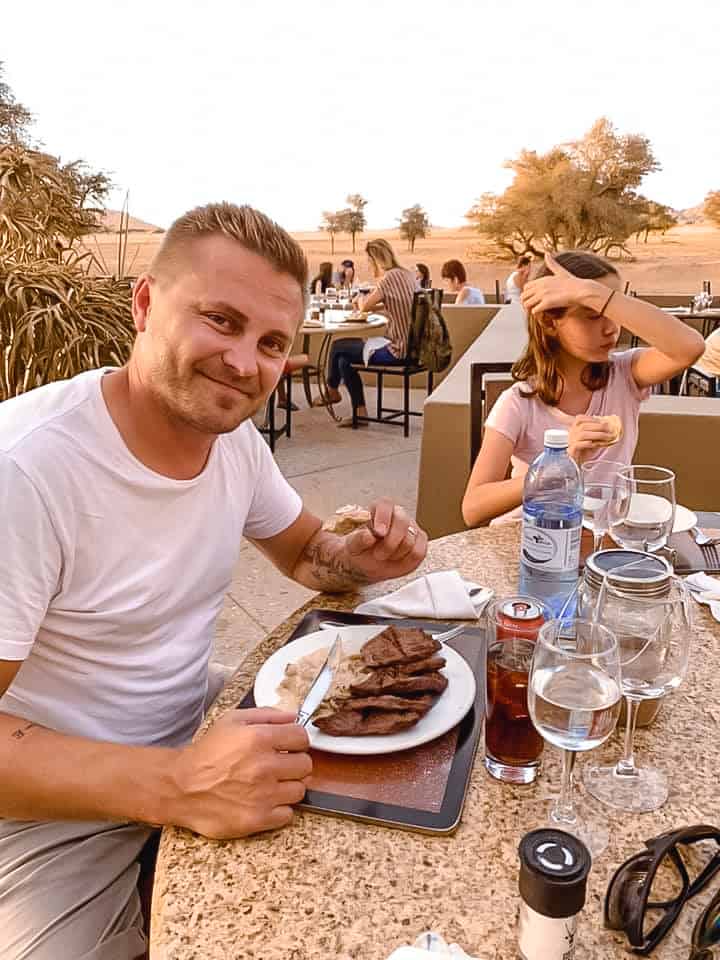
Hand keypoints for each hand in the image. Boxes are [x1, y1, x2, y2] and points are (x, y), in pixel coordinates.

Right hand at [171, 708, 311, 838]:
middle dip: (295, 764)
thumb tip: (292, 716)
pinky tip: (265, 801)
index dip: (297, 741)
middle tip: (280, 766)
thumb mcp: (232, 721)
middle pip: (305, 765)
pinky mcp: (258, 819)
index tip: (290, 746)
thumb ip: (266, 714)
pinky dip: (279, 809)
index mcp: (259, 738)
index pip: (302, 737)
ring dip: (288, 787)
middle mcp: (265, 766)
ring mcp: (263, 795)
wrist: (181, 787)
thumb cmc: (206, 754)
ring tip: (271, 784)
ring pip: (300, 790)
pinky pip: (288, 814)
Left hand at [343, 498, 427, 582]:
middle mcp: (397, 515)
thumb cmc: (360, 550)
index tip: (379, 532)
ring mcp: (411, 527)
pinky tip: (396, 559)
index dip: (383, 517)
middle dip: (389, 542)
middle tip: (378, 554)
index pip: (385, 504)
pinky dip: (406, 561)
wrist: (368, 565)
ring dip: (395, 554)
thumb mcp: (352, 546)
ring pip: (410, 539)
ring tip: (384, 556)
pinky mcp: (420, 542)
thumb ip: (358, 539)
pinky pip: (418, 552)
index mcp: (379, 509)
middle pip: (402, 521)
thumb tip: (369, 536)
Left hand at [520, 253, 596, 315]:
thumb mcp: (560, 271)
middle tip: (532, 306)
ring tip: (536, 310)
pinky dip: (536, 313)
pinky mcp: (547, 303)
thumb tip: (547, 253)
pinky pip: (534, 310)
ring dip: (530, 308)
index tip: (532, 298)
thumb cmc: (573, 283)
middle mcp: (541, 286)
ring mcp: (543, 294)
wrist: (582, 290)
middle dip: (526, 302)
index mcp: (543, 279)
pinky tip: (542, 312)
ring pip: (526, 304)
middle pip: (523, 296)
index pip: (526, 287)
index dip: (527, 293)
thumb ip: (552, 263)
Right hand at [567, 415, 614, 463]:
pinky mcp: (572, 449)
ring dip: (597, 435)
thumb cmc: (586, 449)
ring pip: (583, 434)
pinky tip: (597, 443)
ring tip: (608, 437)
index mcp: (575, 427)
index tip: (604, 421)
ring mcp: (571, 441)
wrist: (578, 461)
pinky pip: (580, 444)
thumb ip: (598, 432)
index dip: (592, 419)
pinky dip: (589, 443)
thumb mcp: (593, 438)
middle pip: (583, 426)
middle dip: (599, 426)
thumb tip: (610, 427)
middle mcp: (572, 433)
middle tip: (610, 429)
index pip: (580, 419)